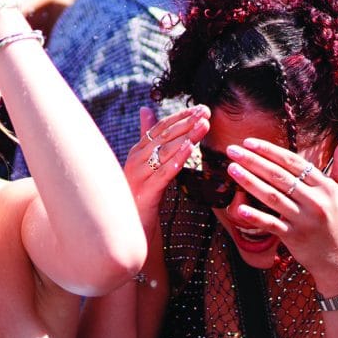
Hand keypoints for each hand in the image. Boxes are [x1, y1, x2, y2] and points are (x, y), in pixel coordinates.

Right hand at [125, 101, 208, 216]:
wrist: (131, 228)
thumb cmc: (141, 195)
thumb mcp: (146, 165)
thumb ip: (147, 139)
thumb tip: (145, 109)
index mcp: (137, 152)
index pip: (160, 128)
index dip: (180, 117)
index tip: (200, 109)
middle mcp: (135, 160)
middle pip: (164, 137)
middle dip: (186, 123)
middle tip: (205, 112)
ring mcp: (139, 176)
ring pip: (164, 152)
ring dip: (186, 137)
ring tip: (203, 125)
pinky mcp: (145, 193)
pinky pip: (163, 174)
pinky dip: (176, 160)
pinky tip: (190, 149)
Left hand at [221, 134, 337, 284]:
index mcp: (326, 187)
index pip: (293, 162)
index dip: (270, 151)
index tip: (249, 142)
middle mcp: (316, 201)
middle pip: (279, 176)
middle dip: (253, 161)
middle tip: (232, 150)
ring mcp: (304, 220)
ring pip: (272, 197)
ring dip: (249, 181)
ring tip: (231, 169)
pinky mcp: (294, 237)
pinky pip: (272, 224)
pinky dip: (255, 217)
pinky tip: (239, 209)